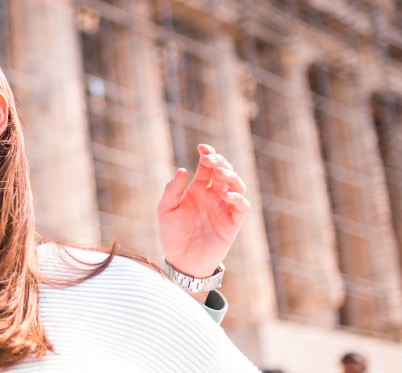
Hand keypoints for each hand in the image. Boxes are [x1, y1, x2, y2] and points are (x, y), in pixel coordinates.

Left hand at [157, 145, 250, 300]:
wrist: (181, 261)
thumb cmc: (172, 235)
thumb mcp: (165, 211)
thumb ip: (172, 191)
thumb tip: (183, 170)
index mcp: (197, 189)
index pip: (207, 167)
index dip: (208, 155)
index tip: (202, 147)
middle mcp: (213, 196)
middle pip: (224, 172)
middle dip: (220, 162)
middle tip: (211, 159)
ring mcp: (224, 208)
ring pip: (237, 186)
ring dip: (232, 177)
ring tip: (221, 173)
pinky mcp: (233, 223)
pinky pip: (242, 207)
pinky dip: (238, 199)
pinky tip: (227, 196)